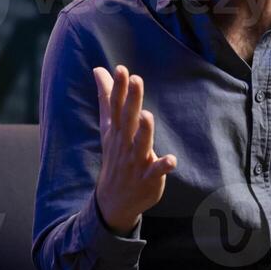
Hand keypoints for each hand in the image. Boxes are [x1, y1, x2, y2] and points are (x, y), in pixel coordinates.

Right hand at [92, 64, 175, 235]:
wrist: (112, 200)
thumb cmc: (115, 156)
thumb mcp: (109, 127)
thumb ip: (106, 98)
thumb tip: (98, 70)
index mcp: (117, 131)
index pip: (116, 106)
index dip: (118, 88)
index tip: (121, 69)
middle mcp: (125, 144)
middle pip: (128, 120)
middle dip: (132, 101)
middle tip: (136, 80)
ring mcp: (136, 162)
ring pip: (141, 144)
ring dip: (144, 131)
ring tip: (147, 115)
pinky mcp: (148, 178)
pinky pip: (156, 172)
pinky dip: (163, 166)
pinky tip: (172, 160)